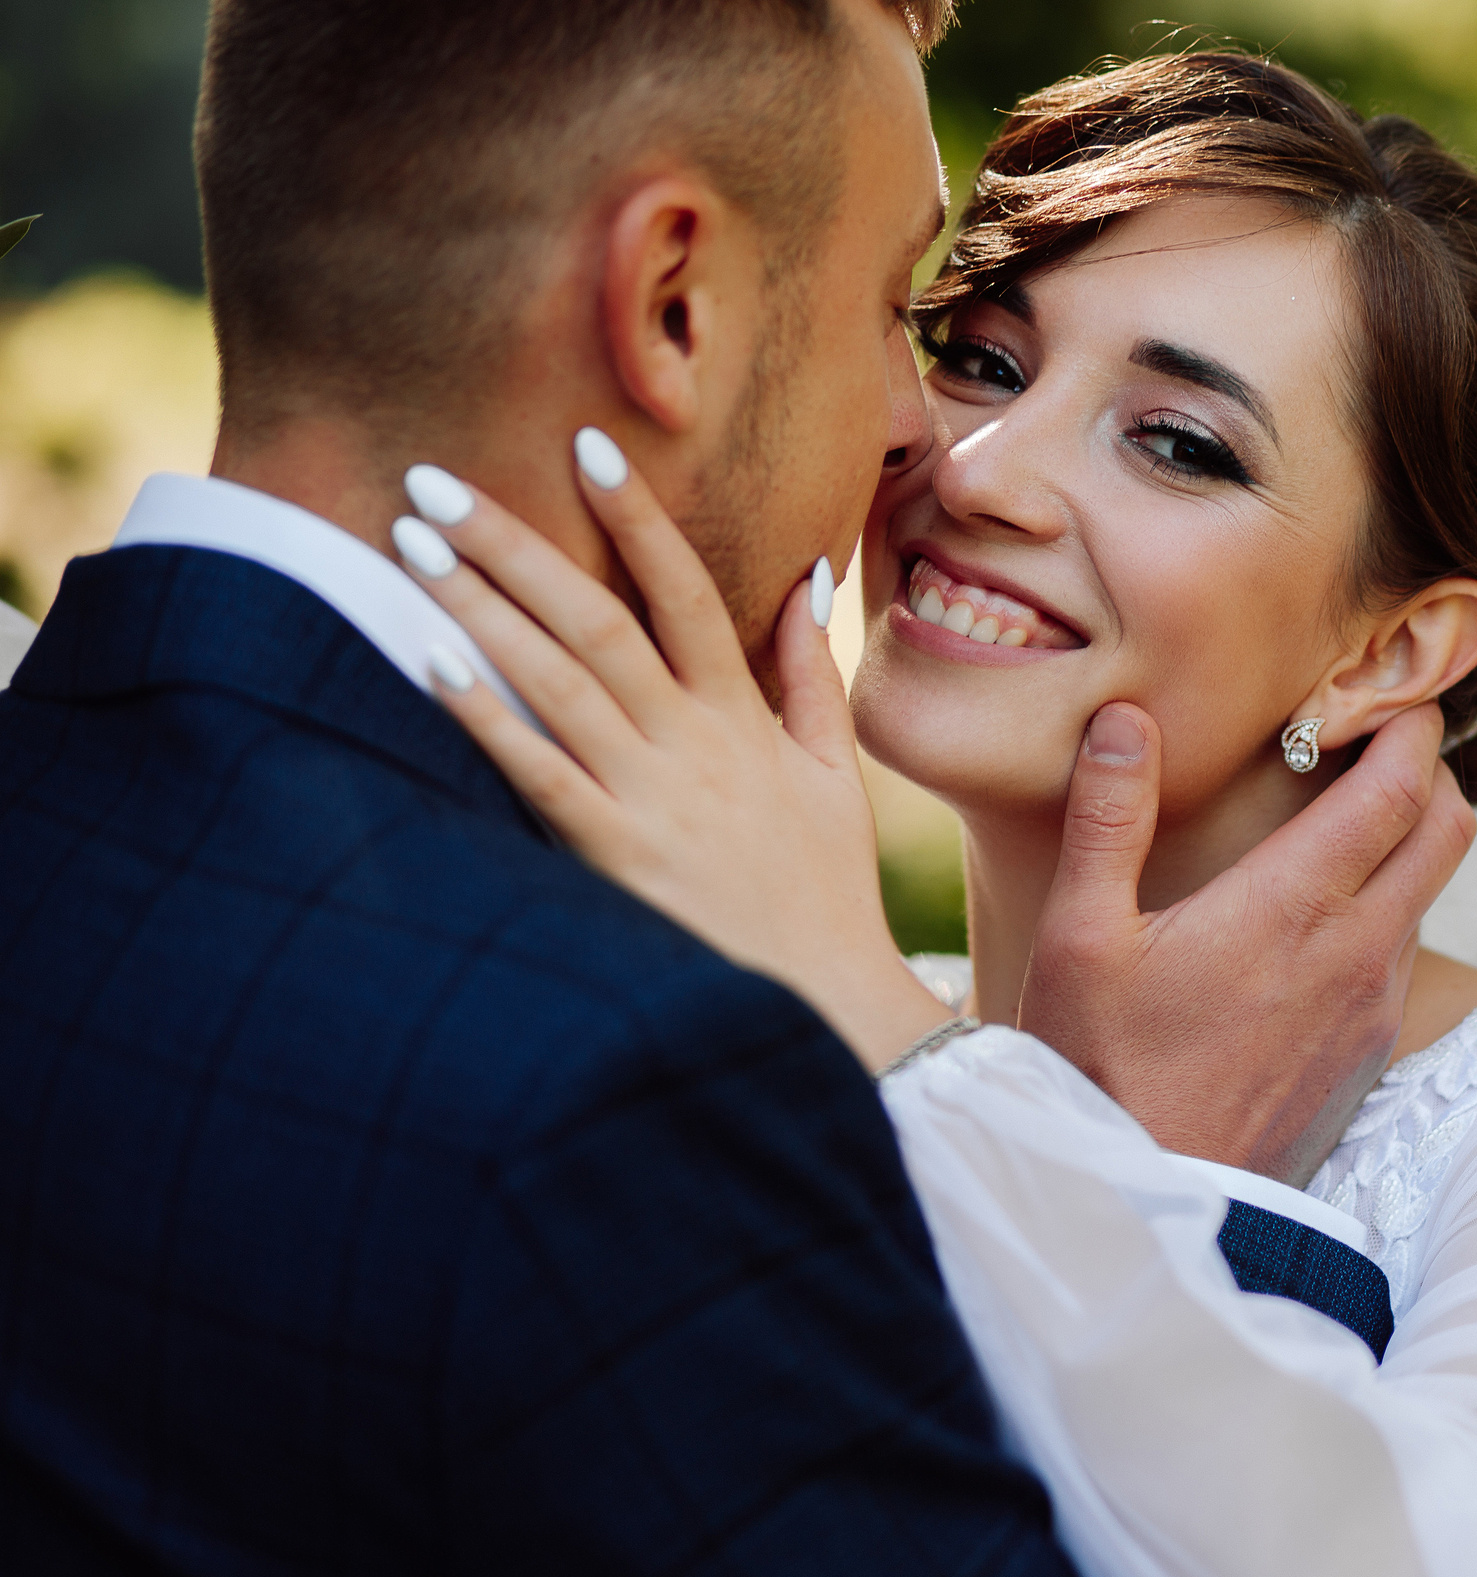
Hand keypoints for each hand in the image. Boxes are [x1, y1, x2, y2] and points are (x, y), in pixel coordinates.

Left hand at [390, 437, 948, 1069]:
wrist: (827, 1001)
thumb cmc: (824, 891)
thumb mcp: (834, 774)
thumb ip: (810, 675)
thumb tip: (803, 579)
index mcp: (745, 719)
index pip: (689, 593)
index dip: (639, 517)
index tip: (588, 445)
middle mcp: (695, 744)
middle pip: (598, 620)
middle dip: (515, 542)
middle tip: (435, 477)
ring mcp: (654, 798)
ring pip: (559, 680)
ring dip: (482, 607)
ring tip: (412, 545)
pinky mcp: (617, 856)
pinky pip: (539, 775)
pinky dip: (487, 718)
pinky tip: (431, 663)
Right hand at [1020, 700, 1475, 1185]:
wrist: (1143, 1198)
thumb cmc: (1099, 1068)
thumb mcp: (1079, 935)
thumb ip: (1110, 816)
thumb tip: (1126, 719)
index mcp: (1293, 908)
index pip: (1400, 789)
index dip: (1412, 728)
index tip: (1392, 694)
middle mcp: (1356, 953)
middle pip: (1448, 830)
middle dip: (1430, 770)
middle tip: (1379, 742)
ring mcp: (1370, 1008)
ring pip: (1430, 893)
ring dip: (1409, 841)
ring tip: (1344, 816)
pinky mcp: (1367, 1053)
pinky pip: (1403, 953)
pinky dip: (1389, 905)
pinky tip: (1321, 909)